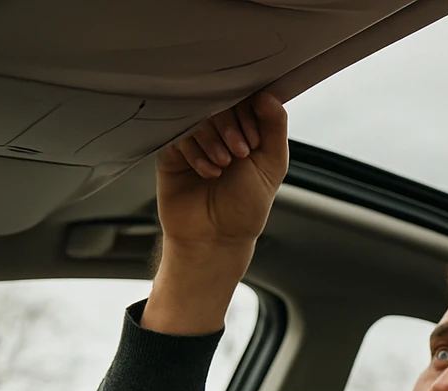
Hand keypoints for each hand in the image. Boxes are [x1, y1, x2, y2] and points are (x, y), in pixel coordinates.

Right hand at [143, 92, 287, 333]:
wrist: (215, 238)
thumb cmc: (246, 206)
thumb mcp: (272, 166)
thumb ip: (275, 129)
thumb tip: (269, 94)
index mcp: (247, 130)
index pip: (245, 98)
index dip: (249, 113)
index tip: (255, 140)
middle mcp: (221, 131)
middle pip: (220, 103)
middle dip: (232, 126)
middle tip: (240, 153)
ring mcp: (195, 139)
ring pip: (199, 116)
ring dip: (214, 140)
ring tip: (224, 165)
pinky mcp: (172, 150)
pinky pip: (179, 134)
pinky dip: (196, 152)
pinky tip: (208, 172)